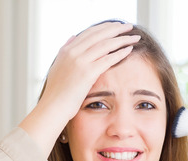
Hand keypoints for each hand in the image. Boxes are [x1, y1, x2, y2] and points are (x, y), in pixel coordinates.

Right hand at [20, 22, 139, 154]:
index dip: (104, 28)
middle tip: (128, 26)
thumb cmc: (56, 94)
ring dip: (122, 39)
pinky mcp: (87, 73)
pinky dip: (120, 53)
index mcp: (66, 51)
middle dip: (115, 29)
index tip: (115, 26)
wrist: (53, 108)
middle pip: (98, 35)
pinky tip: (129, 50)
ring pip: (105, 44)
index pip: (88, 33)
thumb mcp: (58, 67)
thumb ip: (65, 52)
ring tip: (134, 37)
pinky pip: (107, 59)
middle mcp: (72, 53)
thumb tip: (72, 37)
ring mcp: (79, 62)